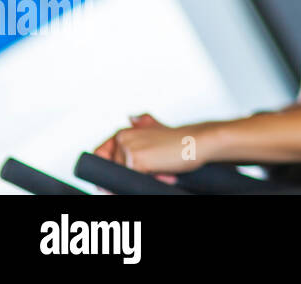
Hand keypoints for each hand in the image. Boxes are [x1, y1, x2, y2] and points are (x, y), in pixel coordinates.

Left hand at [93, 113, 208, 179]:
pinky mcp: (135, 160)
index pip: (100, 156)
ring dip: (143, 180)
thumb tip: (132, 117)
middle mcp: (122, 138)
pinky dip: (150, 181)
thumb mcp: (157, 131)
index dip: (106, 171)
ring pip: (122, 178)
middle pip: (111, 172)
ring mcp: (127, 149)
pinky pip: (132, 182)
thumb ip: (143, 126)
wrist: (200, 141)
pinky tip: (166, 175)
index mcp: (125, 132)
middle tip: (157, 174)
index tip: (112, 181)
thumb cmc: (181, 141)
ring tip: (165, 173)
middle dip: (132, 178)